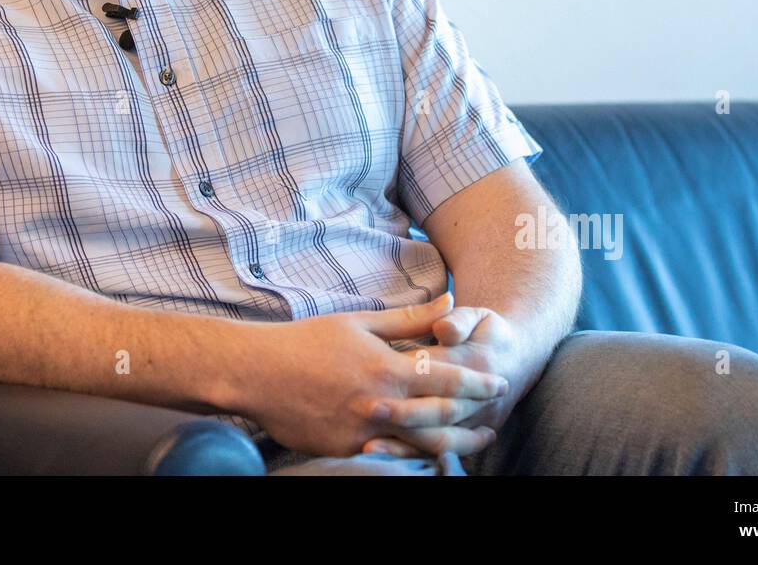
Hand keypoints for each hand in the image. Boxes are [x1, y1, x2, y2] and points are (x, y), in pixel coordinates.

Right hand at [239, 292, 505, 457]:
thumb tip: (450, 302)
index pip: (448, 378)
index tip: (499, 382)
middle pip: (442, 417)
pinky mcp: (346, 450)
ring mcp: (364, 431)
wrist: (258, 373)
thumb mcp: (360, 322)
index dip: (478, 382)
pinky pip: (390, 457)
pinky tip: (430, 454)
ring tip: (474, 441)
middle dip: (475, 416)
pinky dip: (416, 456)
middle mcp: (381, 403)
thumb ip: (409, 318)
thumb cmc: (307, 341)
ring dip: (455, 444)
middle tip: (496, 415)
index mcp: (387, 368)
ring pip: (422, 445)